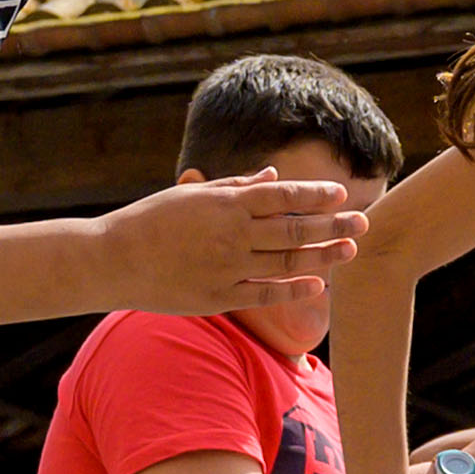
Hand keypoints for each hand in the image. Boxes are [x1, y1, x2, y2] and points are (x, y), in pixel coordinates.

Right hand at [98, 171, 368, 321]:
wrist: (111, 261)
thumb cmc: (150, 221)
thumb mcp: (192, 195)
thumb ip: (236, 186)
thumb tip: (274, 176)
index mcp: (225, 203)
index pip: (283, 196)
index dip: (316, 195)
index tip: (341, 194)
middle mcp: (232, 233)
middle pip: (295, 228)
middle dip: (333, 225)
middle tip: (363, 223)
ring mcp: (226, 267)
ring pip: (287, 261)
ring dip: (323, 255)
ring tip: (349, 251)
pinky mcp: (217, 297)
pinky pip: (265, 293)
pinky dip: (294, 288)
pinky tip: (318, 284)